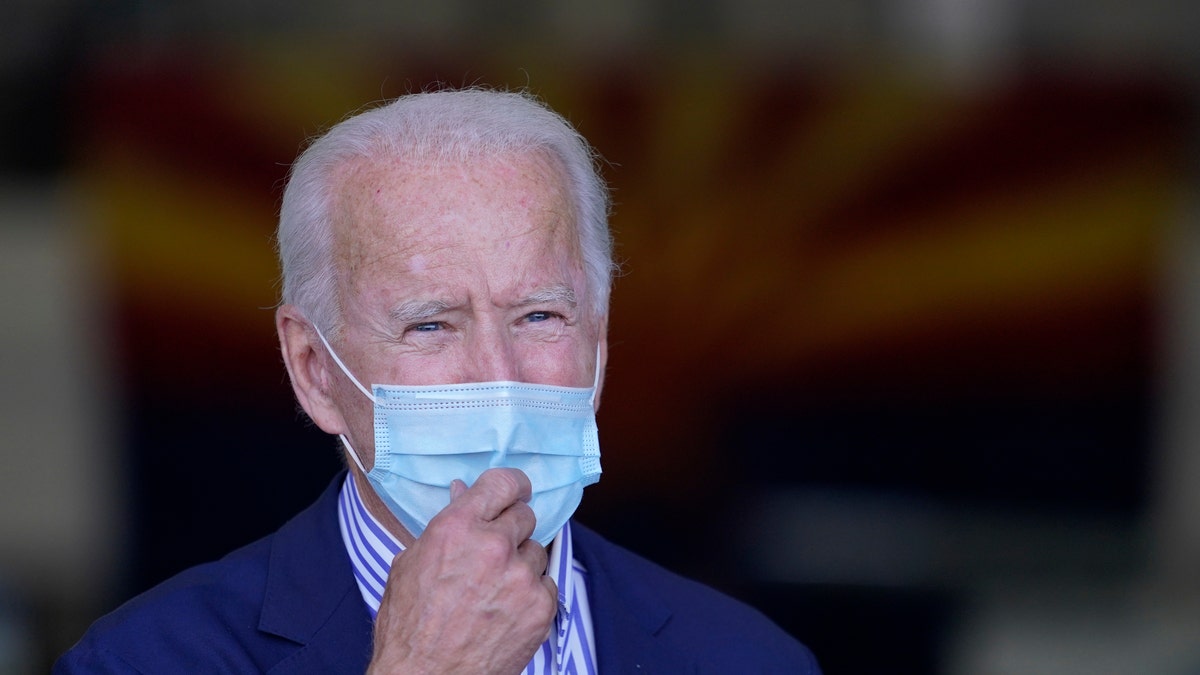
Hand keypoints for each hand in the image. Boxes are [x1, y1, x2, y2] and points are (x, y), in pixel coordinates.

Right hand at [366, 468, 557, 674]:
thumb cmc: (410, 629)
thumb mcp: (409, 566)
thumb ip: (443, 527)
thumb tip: (463, 494)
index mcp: (457, 528)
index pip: (502, 483)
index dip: (513, 485)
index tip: (517, 491)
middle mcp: (493, 546)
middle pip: (524, 515)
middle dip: (512, 529)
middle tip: (496, 551)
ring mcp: (521, 577)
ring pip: (537, 551)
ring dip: (521, 564)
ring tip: (494, 590)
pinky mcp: (540, 606)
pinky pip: (547, 583)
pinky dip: (531, 594)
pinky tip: (506, 609)